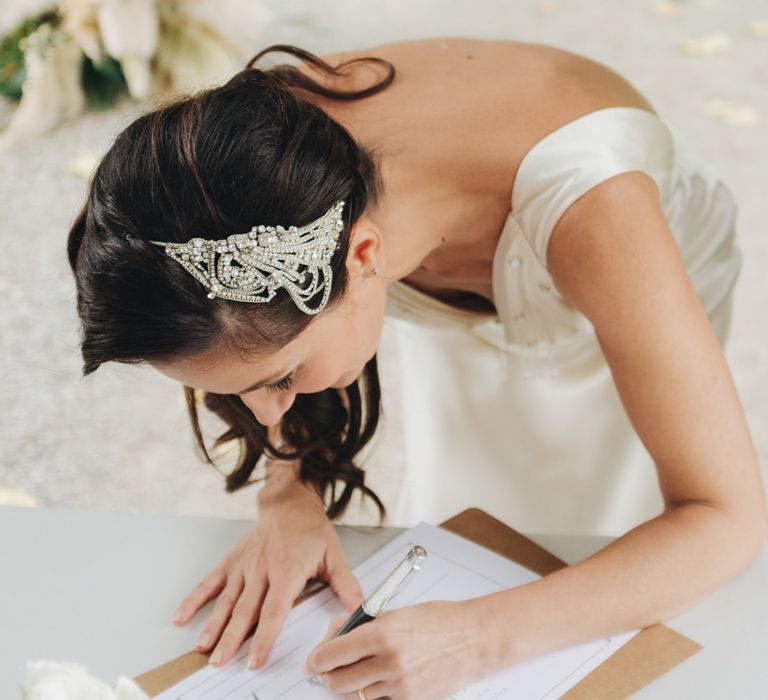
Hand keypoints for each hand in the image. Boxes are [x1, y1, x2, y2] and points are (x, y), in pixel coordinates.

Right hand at [172, 475, 363, 668]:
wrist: (289, 501)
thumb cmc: (311, 529)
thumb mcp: (333, 554)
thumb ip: (345, 584)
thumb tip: (359, 607)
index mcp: (287, 571)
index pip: (274, 610)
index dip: (264, 637)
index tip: (255, 659)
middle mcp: (262, 570)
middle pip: (245, 610)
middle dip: (232, 638)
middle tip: (220, 662)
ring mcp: (245, 565)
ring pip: (227, 599)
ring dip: (213, 624)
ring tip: (203, 647)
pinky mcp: (233, 560)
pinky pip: (211, 581)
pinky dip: (195, 599)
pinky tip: (182, 617)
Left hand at [304, 600, 491, 698]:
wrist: (475, 639)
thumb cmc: (439, 620)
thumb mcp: (395, 613)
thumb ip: (363, 625)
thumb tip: (335, 635)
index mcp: (382, 634)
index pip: (332, 654)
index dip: (316, 659)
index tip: (313, 661)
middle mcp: (389, 662)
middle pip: (337, 682)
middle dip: (328, 676)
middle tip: (328, 669)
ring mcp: (400, 686)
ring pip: (355, 695)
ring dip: (350, 685)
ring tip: (358, 670)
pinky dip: (373, 693)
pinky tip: (380, 679)